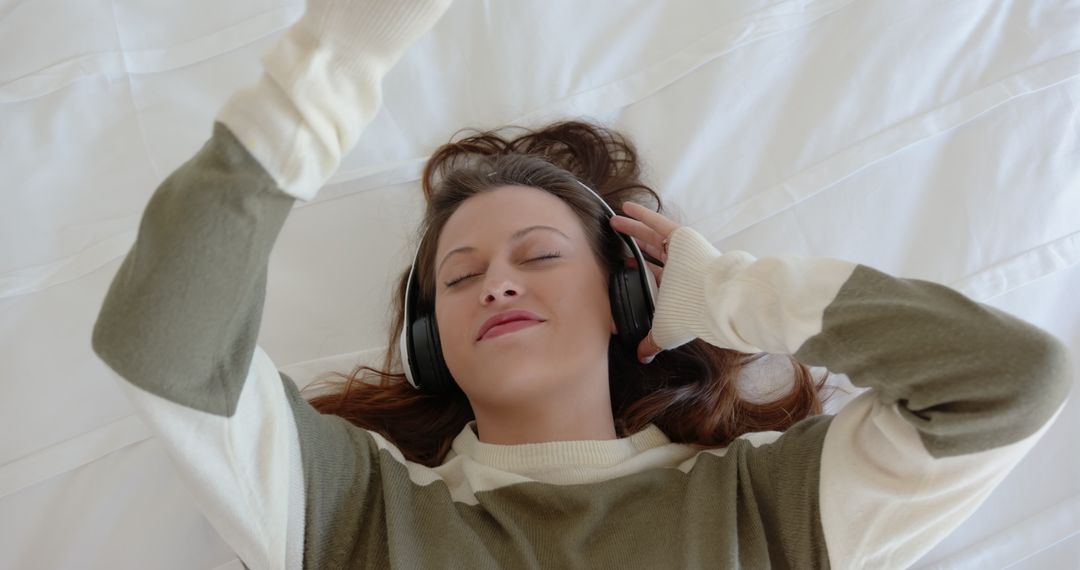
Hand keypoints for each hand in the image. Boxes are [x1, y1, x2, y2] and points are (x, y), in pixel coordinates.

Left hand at [609, 201, 681, 363]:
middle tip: (617, 246)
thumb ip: (651, 343)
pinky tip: (625, 208)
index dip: (639, 275)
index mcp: (677, 289)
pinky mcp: (682, 237)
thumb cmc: (691, 315)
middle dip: (634, 251)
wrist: (716, 299)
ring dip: (633, 230)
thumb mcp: (665, 332)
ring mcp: (681, 252)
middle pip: (651, 256)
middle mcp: (680, 269)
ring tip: (614, 223)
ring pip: (652, 238)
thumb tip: (642, 358)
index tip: (623, 270)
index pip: (655, 279)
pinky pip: (658, 223)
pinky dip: (642, 215)